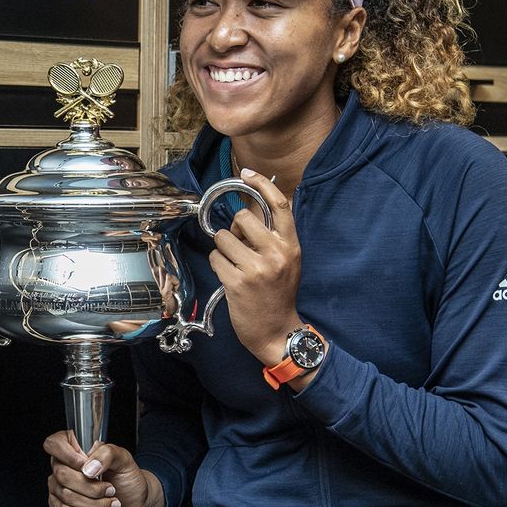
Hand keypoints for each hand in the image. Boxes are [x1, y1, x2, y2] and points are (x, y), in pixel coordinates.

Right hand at [44, 431, 163, 506]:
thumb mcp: (124, 460)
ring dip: (94, 505)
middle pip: (63, 476)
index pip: (55, 443)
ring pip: (66, 497)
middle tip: (110, 489)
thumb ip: (107, 454)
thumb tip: (88, 467)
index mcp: (76, 449)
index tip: (89, 469)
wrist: (134, 504)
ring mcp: (59, 487)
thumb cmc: (128, 479)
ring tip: (111, 504)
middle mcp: (64, 467)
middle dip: (92, 488)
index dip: (69, 456)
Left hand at [209, 169, 302, 366]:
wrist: (278, 332)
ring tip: (235, 267)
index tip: (247, 174)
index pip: (279, 204)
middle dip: (234, 230)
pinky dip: (218, 266)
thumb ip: (271, 237)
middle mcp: (275, 254)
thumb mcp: (286, 261)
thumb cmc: (279, 295)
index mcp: (290, 246)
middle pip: (243, 218)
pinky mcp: (237, 283)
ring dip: (223, 250)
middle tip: (239, 248)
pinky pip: (215, 259)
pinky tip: (229, 279)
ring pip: (224, 238)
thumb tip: (248, 210)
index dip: (262, 183)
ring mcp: (256, 269)